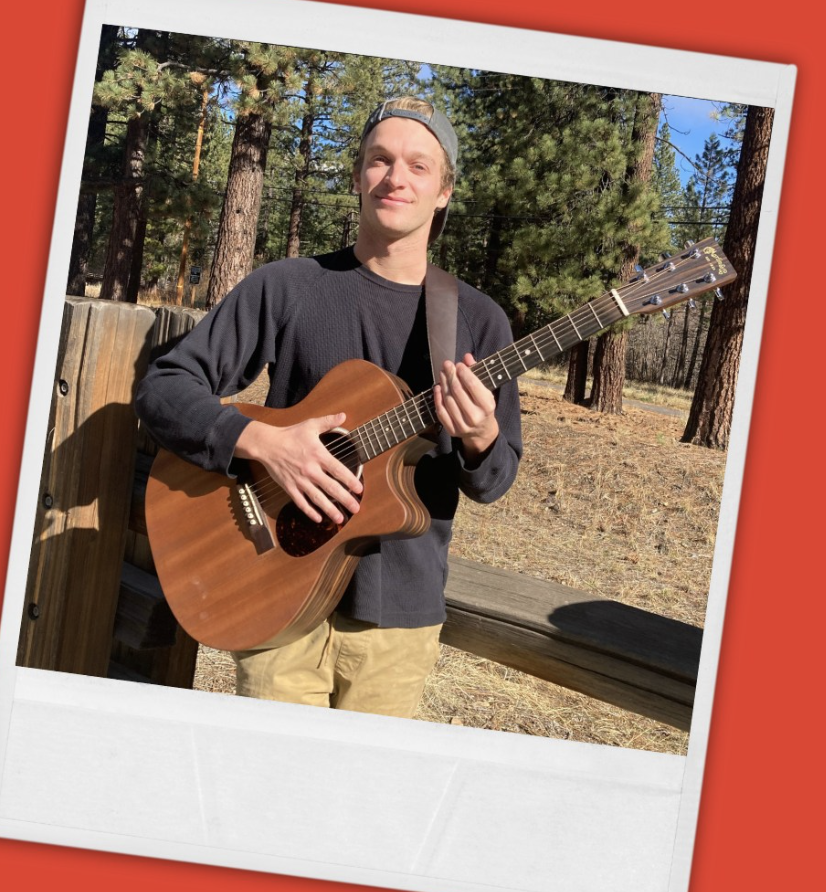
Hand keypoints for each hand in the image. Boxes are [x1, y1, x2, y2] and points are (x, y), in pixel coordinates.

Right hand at [234, 412, 362, 524]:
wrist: (267, 444)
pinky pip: (300, 502)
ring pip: (317, 498)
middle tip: (356, 508)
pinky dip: (309, 512)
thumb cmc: (290, 435)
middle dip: (345, 500)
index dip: (350, 480)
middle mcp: (310, 470)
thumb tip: (343, 415)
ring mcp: (299, 480)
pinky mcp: (289, 487)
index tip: (359, 489)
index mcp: (318, 455)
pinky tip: (318, 518)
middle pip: (331, 488)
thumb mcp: (310, 425)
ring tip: (340, 519)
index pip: (338, 470)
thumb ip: (328, 422)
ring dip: (329, 510)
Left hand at [433, 353, 498, 458]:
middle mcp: (475, 417)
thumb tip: (467, 357)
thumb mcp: (486, 391)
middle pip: (458, 391)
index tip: (458, 364)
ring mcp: (462, 425)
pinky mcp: (452, 430)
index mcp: (487, 406)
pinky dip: (438, 398)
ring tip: (442, 373)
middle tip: (447, 365)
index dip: (464, 372)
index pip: (472, 385)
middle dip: (451, 375)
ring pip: (448, 400)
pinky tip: (438, 388)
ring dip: (443, 384)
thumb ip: (477, 373)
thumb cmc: (483, 406)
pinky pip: (441, 412)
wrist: (481, 431)